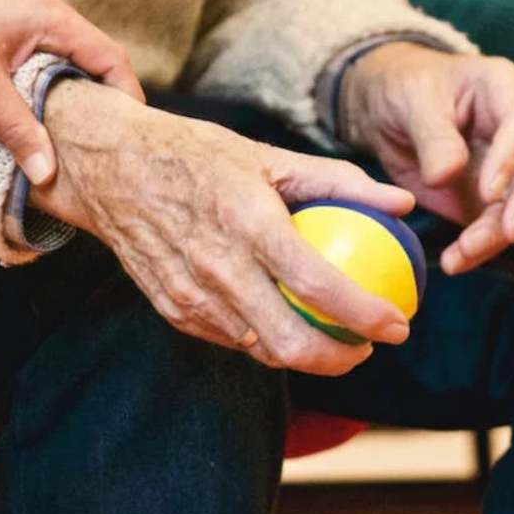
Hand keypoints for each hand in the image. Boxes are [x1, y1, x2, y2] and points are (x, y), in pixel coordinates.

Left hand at [0, 0, 143, 184]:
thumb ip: (17, 130)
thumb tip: (48, 174)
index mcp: (50, 16)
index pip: (111, 58)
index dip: (127, 98)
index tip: (130, 136)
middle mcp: (46, 10)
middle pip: (95, 59)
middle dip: (103, 102)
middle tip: (105, 145)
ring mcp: (27, 14)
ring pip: (68, 60)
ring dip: (73, 96)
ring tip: (75, 137)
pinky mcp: (8, 23)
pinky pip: (45, 57)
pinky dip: (49, 85)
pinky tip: (39, 114)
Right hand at [29, 81, 416, 375]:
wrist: (111, 168)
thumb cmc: (196, 155)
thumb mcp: (268, 155)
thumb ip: (339, 181)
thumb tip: (402, 203)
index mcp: (248, 222)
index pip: (319, 285)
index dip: (366, 315)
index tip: (398, 324)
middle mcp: (218, 267)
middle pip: (290, 343)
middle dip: (341, 359)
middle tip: (367, 346)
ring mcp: (191, 296)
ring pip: (261, 350)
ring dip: (305, 355)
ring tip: (333, 338)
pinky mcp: (173, 310)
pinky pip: (231, 339)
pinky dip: (264, 338)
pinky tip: (284, 322)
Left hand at [340, 43, 513, 275]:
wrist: (388, 111)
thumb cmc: (405, 89)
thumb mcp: (411, 101)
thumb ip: (432, 136)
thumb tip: (446, 176)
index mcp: (504, 88)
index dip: (511, 159)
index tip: (487, 191)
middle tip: (509, 232)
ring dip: (501, 234)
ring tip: (462, 254)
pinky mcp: (495, 199)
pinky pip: (500, 228)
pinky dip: (482, 248)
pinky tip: (456, 261)